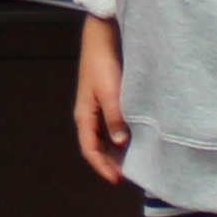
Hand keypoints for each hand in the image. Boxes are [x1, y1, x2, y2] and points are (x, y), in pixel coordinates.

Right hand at [71, 15, 129, 183]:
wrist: (101, 37)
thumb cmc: (103, 63)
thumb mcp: (111, 92)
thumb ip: (115, 118)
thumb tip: (119, 144)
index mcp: (84, 115)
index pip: (90, 149)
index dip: (102, 166)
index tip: (117, 179)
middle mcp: (87, 114)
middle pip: (96, 146)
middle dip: (109, 161)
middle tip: (128, 173)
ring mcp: (95, 107)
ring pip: (103, 136)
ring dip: (114, 149)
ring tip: (132, 158)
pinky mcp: (105, 98)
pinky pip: (109, 124)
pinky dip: (118, 135)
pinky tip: (132, 136)